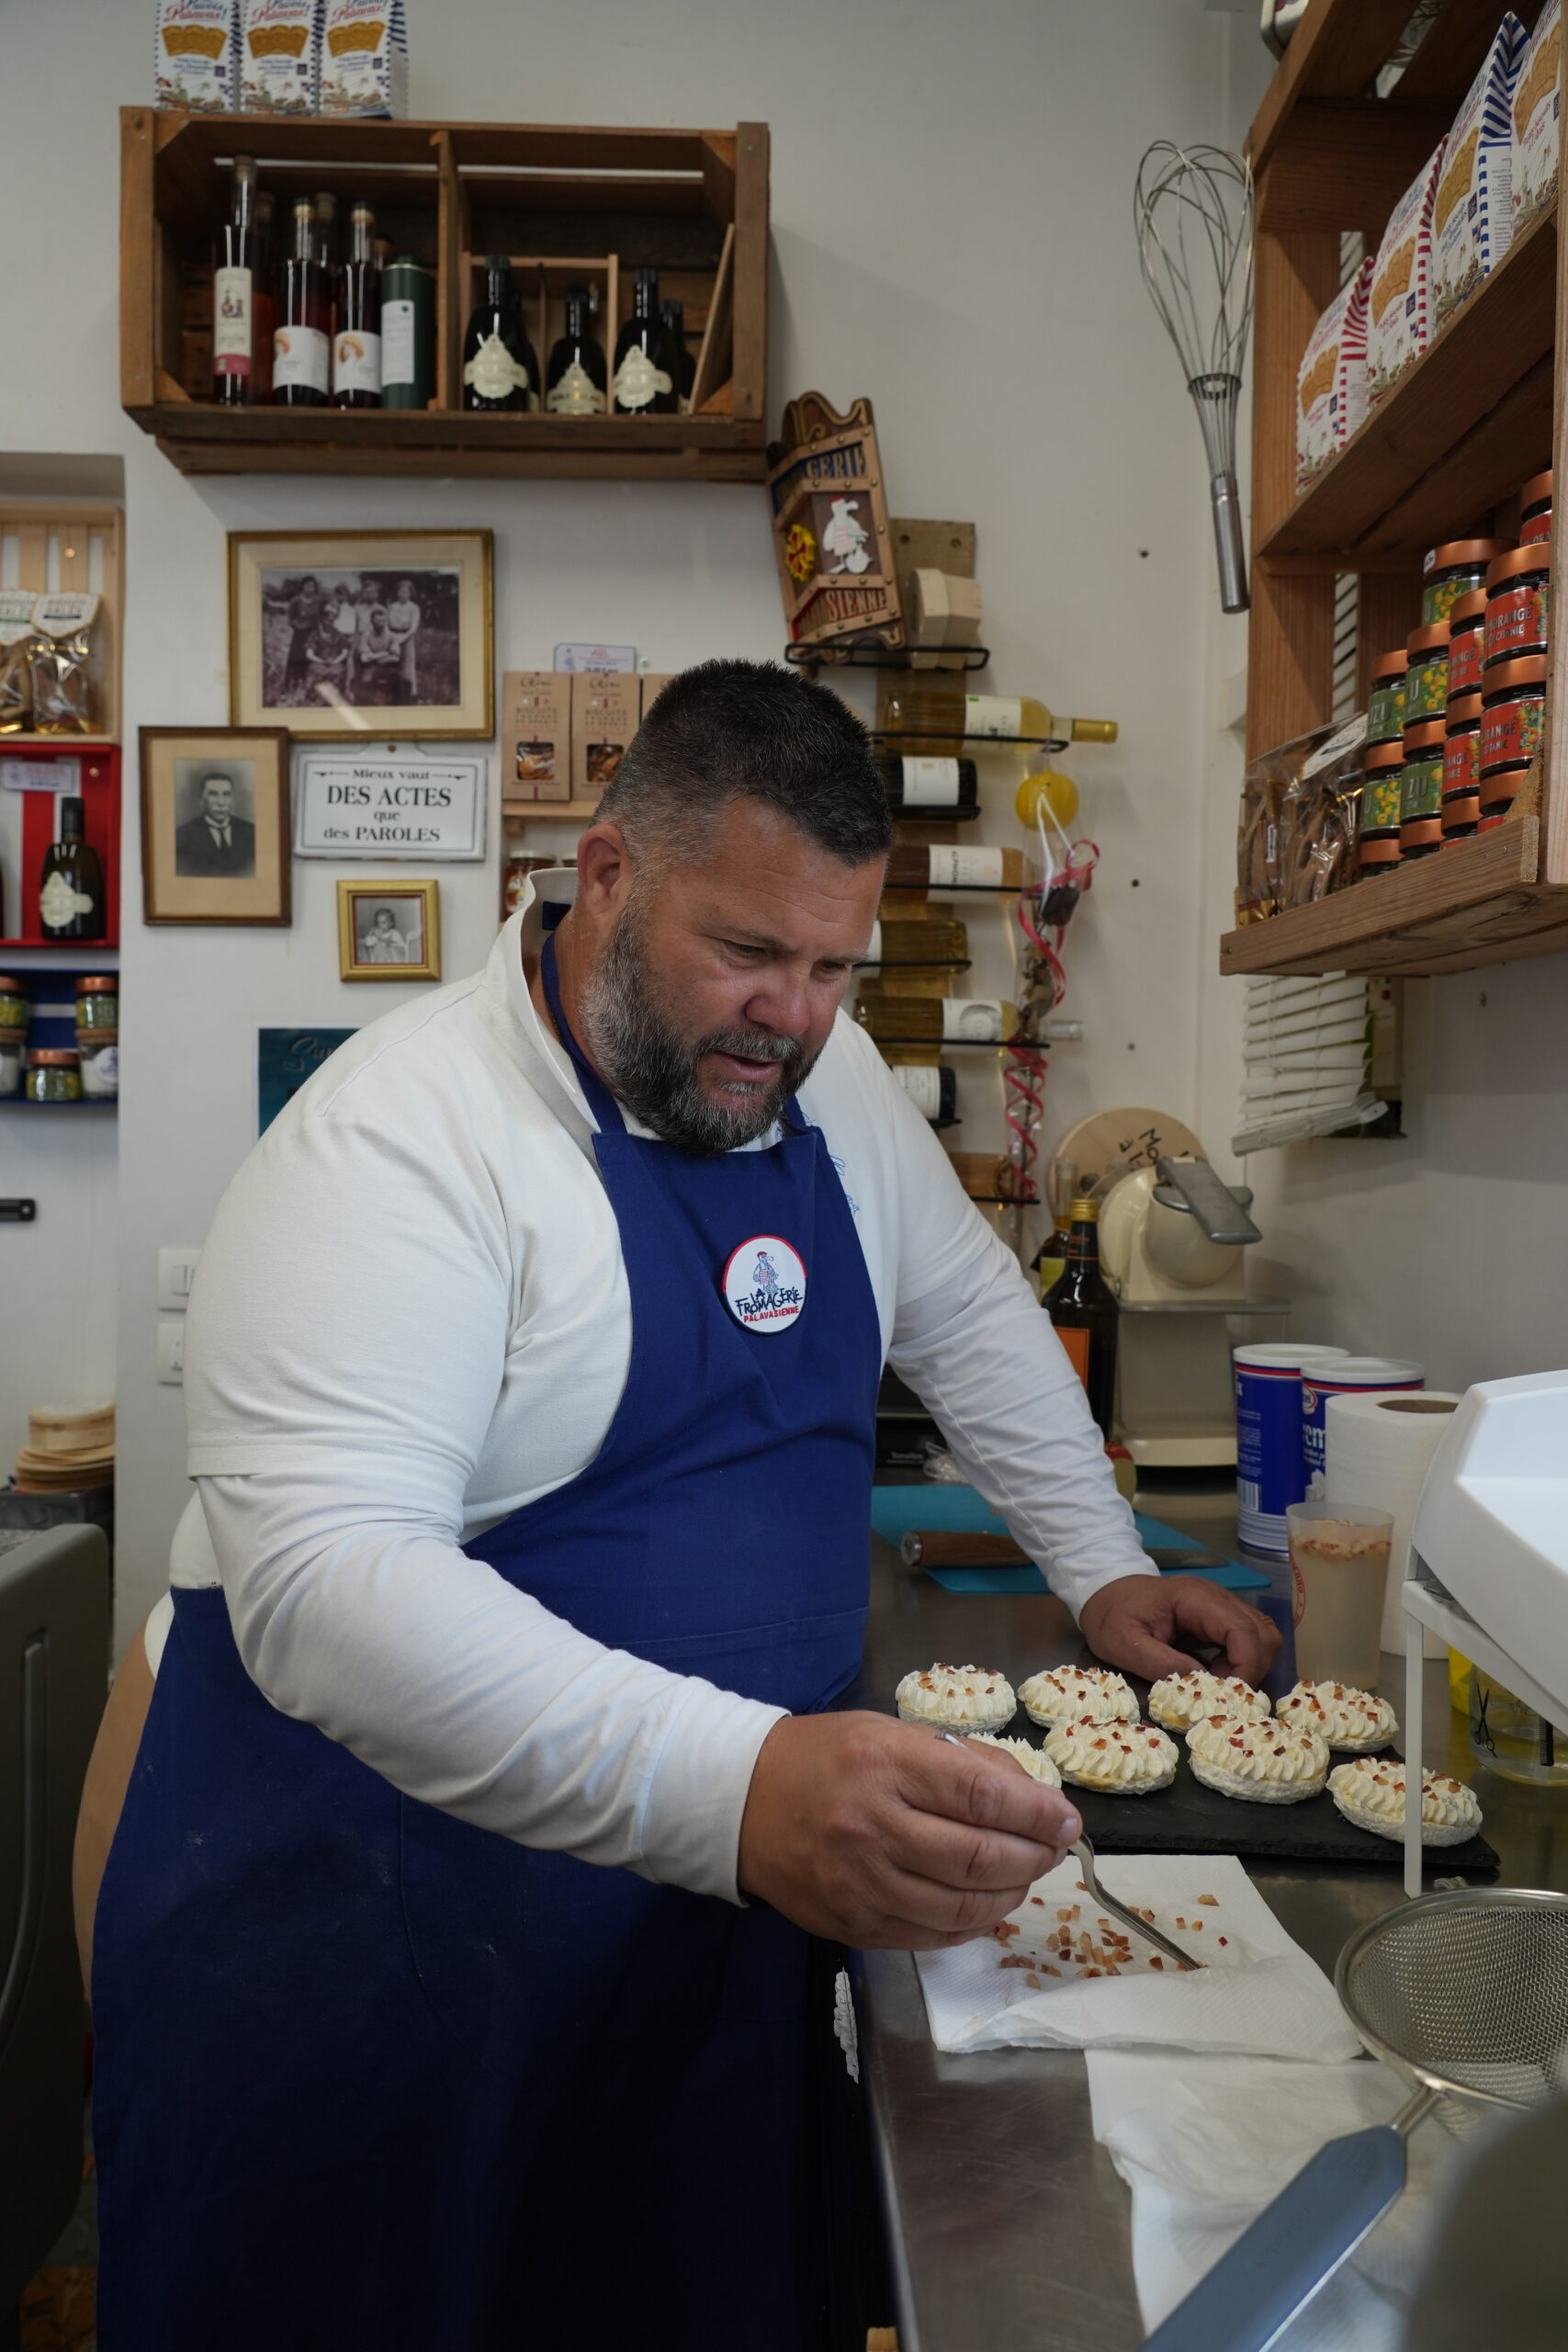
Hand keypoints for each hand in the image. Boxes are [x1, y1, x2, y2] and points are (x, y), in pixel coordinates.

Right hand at [737, 1711, 1081, 1950]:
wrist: (741, 1802)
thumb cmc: (824, 1758)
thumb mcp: (889, 1733)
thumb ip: (960, 1760)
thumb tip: (1031, 1794)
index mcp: (885, 1764)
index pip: (982, 1795)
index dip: (1037, 1812)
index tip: (1067, 1819)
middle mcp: (873, 1826)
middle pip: (980, 1857)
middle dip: (1034, 1856)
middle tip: (1053, 1849)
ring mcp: (861, 1883)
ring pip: (963, 1906)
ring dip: (1010, 1894)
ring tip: (1023, 1876)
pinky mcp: (854, 1924)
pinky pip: (932, 1936)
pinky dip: (972, 1923)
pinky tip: (985, 1903)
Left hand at [1078, 1572, 1280, 1685]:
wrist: (1104, 1591)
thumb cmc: (1111, 1615)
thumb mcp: (1123, 1644)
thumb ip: (1160, 1663)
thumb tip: (1200, 1682)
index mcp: (1193, 1598)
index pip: (1242, 1630)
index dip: (1246, 1666)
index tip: (1228, 1694)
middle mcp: (1216, 1596)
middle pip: (1263, 1633)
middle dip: (1251, 1668)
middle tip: (1220, 1690)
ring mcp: (1221, 1604)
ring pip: (1262, 1635)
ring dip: (1249, 1665)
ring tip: (1216, 1682)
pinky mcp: (1219, 1616)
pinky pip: (1248, 1638)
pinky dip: (1241, 1661)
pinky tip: (1214, 1673)